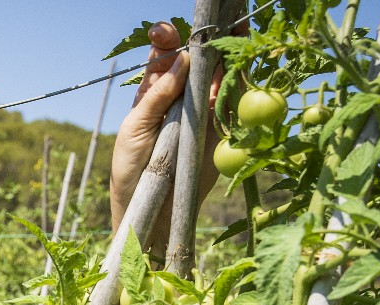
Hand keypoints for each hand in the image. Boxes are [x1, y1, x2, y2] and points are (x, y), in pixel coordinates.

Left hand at [108, 22, 226, 233]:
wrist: (151, 207)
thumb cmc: (132, 166)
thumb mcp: (137, 128)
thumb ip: (158, 96)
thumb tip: (182, 59)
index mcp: (152, 91)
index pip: (161, 56)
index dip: (165, 40)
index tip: (164, 33)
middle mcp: (179, 94)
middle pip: (195, 58)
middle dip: (205, 37)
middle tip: (215, 20)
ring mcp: (201, 108)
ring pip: (218, 73)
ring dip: (228, 51)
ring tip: (237, 28)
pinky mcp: (220, 125)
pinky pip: (234, 98)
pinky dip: (242, 78)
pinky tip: (246, 58)